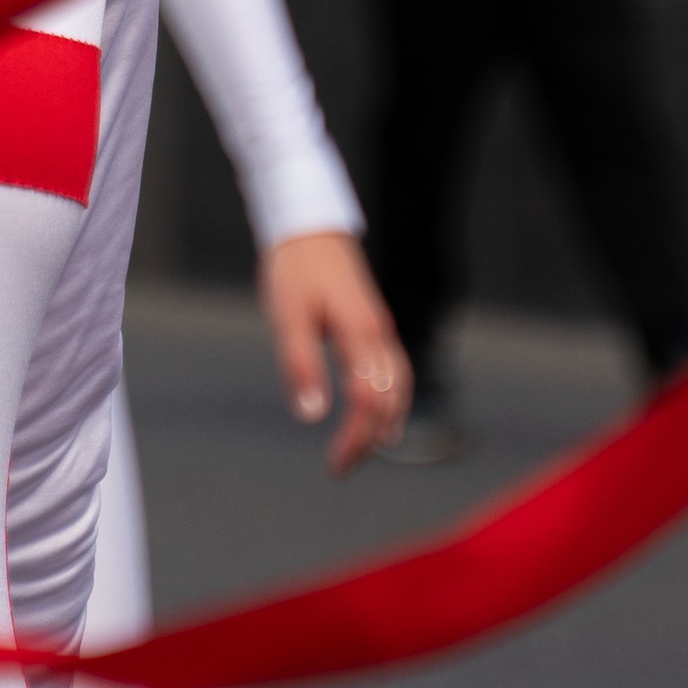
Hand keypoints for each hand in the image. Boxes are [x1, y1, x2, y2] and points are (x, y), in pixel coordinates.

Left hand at [257, 230, 408, 473]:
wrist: (307, 222)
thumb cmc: (294, 268)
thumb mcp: (288, 316)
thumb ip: (300, 364)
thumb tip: (311, 415)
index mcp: (360, 333)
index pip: (369, 403)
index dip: (355, 440)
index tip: (334, 465)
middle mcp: (379, 333)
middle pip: (391, 401)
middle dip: (369, 438)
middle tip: (341, 465)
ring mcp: (381, 327)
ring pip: (400, 386)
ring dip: (384, 421)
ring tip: (364, 448)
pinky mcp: (375, 322)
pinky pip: (396, 371)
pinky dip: (390, 399)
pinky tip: (376, 409)